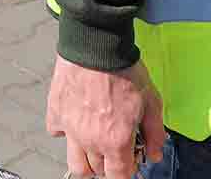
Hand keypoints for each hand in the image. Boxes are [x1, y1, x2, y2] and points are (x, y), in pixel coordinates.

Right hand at [46, 56, 166, 178]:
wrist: (96, 45)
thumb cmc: (124, 70)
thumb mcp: (151, 102)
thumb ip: (154, 133)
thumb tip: (154, 154)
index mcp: (115, 141)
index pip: (119, 176)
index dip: (127, 172)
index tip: (130, 162)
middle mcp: (90, 140)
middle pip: (98, 170)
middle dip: (109, 164)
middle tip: (115, 147)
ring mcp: (70, 128)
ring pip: (75, 164)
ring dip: (86, 161)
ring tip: (94, 146)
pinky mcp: (56, 112)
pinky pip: (57, 134)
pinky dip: (66, 133)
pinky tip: (76, 121)